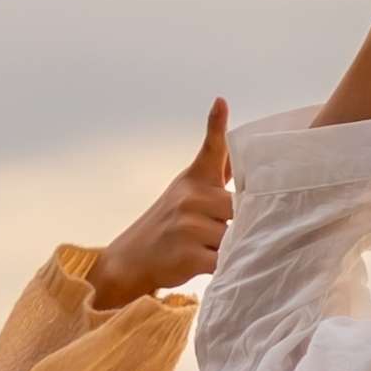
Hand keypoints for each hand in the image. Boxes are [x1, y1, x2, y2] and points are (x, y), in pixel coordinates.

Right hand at [95, 101, 232, 298]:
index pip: (211, 149)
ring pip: (233, 238)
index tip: (221, 103)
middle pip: (239, 209)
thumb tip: (240, 160)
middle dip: (234, 225)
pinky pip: (225, 261)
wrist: (130, 259)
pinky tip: (204, 264)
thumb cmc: (167, 226)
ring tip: (202, 249)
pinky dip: (222, 267)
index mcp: (194, 181)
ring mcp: (189, 226)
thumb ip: (216, 179)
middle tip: (210, 234)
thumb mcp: (186, 194)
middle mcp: (191, 198)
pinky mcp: (190, 254)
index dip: (217, 126)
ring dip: (226, 248)